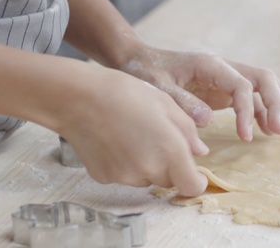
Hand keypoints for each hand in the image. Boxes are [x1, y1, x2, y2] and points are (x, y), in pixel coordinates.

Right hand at [54, 62, 207, 196]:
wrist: (80, 97)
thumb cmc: (126, 93)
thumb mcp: (166, 103)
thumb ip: (188, 131)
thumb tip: (199, 152)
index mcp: (171, 151)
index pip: (192, 186)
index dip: (196, 181)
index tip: (196, 173)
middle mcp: (149, 170)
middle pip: (169, 181)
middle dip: (170, 166)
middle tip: (158, 139)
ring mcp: (125, 176)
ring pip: (145, 178)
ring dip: (147, 165)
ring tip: (133, 135)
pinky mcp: (104, 177)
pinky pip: (123, 175)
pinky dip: (124, 164)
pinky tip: (114, 140)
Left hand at [119, 45, 279, 142]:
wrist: (138, 61)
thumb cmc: (146, 71)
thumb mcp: (158, 87)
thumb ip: (182, 102)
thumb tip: (208, 121)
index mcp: (210, 64)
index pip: (242, 85)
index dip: (247, 111)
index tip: (244, 137)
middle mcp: (223, 68)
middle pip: (262, 78)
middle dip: (276, 102)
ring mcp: (225, 78)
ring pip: (262, 85)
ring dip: (276, 104)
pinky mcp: (222, 90)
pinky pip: (250, 97)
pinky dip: (261, 111)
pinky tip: (266, 129)